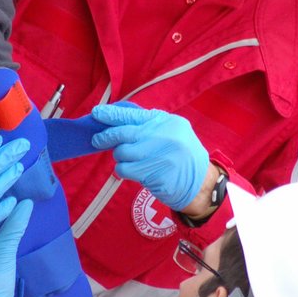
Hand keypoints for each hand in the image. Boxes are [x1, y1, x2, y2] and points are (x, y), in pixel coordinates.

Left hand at [90, 103, 208, 209]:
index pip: (133, 115)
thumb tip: (116, 123)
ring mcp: (158, 155)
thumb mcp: (171, 132)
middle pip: (123, 133)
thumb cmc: (181, 156)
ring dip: (120, 157)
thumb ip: (148, 126)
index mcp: (165, 121)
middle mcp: (162, 135)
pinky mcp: (153, 174)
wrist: (201, 183)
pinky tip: (134, 172)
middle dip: (106, 137)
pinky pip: (124, 169)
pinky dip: (124, 171)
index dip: (112, 114)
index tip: (96, 113)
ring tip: (131, 160)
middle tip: (96, 140)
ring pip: (121, 152)